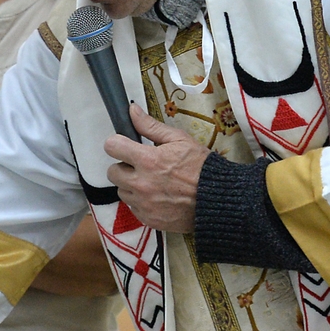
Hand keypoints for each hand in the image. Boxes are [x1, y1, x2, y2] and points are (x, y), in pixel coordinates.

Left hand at [104, 103, 209, 232]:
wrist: (217, 199)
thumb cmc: (201, 167)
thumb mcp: (179, 140)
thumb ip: (151, 126)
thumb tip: (132, 111)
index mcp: (148, 160)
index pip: (112, 147)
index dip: (118, 144)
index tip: (125, 146)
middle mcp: (141, 184)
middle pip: (112, 172)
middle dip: (124, 167)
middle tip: (141, 166)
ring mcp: (143, 204)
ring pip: (122, 191)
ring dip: (132, 185)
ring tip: (152, 182)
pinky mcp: (148, 219)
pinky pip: (133, 207)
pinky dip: (141, 202)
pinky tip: (158, 196)